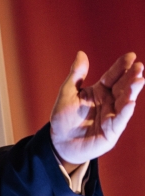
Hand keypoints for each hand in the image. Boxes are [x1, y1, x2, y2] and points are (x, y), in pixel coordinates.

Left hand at [50, 51, 144, 167]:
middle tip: (139, 66)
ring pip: (125, 102)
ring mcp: (112, 116)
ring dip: (132, 91)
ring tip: (139, 80)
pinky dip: (125, 111)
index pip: (112, 76)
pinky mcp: (112, 130)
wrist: (59, 142)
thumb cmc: (64, 117)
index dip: (121, 67)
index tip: (131, 56)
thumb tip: (81, 53)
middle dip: (131, 76)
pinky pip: (120, 120)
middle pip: (122, 87)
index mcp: (99, 91)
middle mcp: (109, 102)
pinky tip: (131, 102)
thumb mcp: (67, 93)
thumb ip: (76, 75)